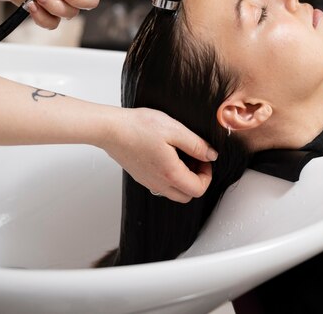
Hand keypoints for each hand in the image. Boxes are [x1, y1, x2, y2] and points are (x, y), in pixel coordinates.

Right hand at [103, 107, 217, 202]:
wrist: (111, 129)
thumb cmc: (139, 127)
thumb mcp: (175, 130)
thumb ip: (196, 145)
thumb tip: (211, 155)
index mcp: (171, 174)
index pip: (198, 189)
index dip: (207, 175)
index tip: (204, 158)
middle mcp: (159, 184)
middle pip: (187, 195)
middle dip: (197, 179)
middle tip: (195, 158)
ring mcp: (148, 182)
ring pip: (174, 192)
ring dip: (183, 179)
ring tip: (181, 155)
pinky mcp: (140, 176)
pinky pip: (161, 185)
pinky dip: (169, 176)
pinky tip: (166, 154)